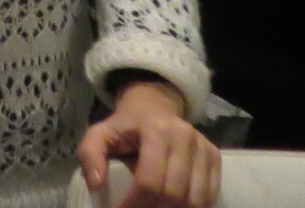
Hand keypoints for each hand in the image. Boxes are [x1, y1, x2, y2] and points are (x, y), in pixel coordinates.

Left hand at [76, 81, 219, 207]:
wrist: (152, 107)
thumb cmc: (124, 127)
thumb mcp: (99, 135)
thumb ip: (90, 155)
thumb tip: (97, 185)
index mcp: (155, 130)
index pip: (150, 182)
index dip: (135, 206)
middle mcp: (185, 136)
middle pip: (174, 194)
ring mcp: (203, 146)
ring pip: (196, 200)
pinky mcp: (214, 156)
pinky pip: (210, 196)